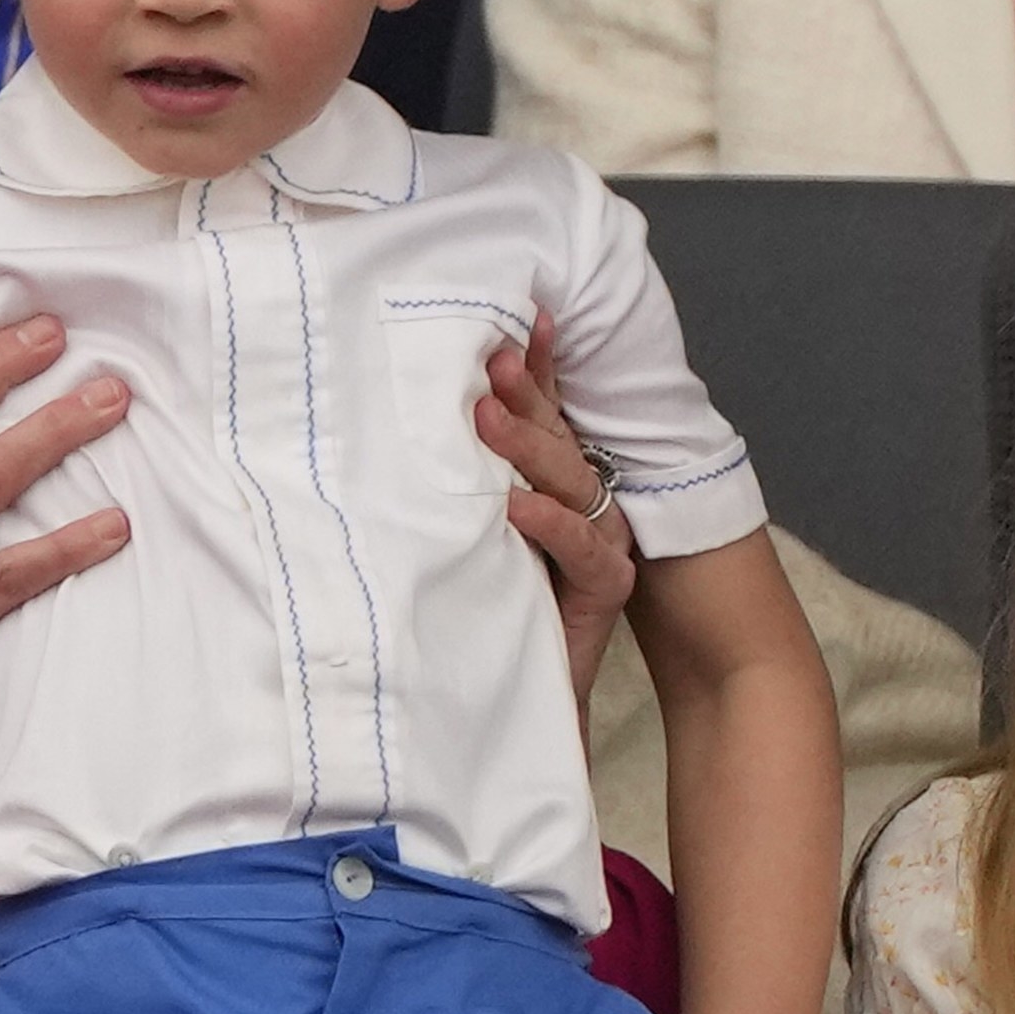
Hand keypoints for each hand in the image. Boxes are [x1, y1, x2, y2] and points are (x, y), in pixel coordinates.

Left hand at [477, 309, 636, 717]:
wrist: (516, 695)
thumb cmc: (488, 605)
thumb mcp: (465, 528)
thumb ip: (457, 478)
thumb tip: (408, 416)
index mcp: (552, 479)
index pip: (547, 410)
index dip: (536, 367)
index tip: (518, 319)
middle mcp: (583, 500)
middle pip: (556, 434)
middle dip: (525, 394)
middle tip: (489, 360)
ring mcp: (600, 541)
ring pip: (569, 480)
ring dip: (528, 446)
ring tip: (485, 417)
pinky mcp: (606, 587)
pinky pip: (580, 546)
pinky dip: (548, 522)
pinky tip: (514, 505)